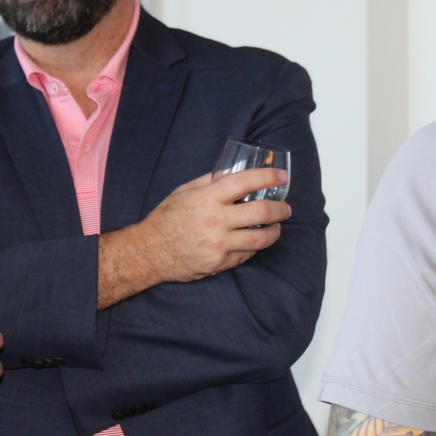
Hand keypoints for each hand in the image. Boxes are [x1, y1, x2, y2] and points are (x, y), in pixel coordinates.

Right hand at [97, 168, 288, 307]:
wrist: (150, 252)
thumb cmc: (166, 219)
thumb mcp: (184, 191)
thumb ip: (209, 182)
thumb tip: (233, 172)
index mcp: (207, 198)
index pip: (245, 182)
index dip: (267, 177)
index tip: (281, 176)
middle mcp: (216, 221)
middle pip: (261, 212)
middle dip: (280, 209)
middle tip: (285, 208)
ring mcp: (219, 244)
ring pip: (260, 238)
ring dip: (274, 231)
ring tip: (276, 226)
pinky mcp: (220, 263)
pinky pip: (247, 254)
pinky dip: (255, 246)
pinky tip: (256, 240)